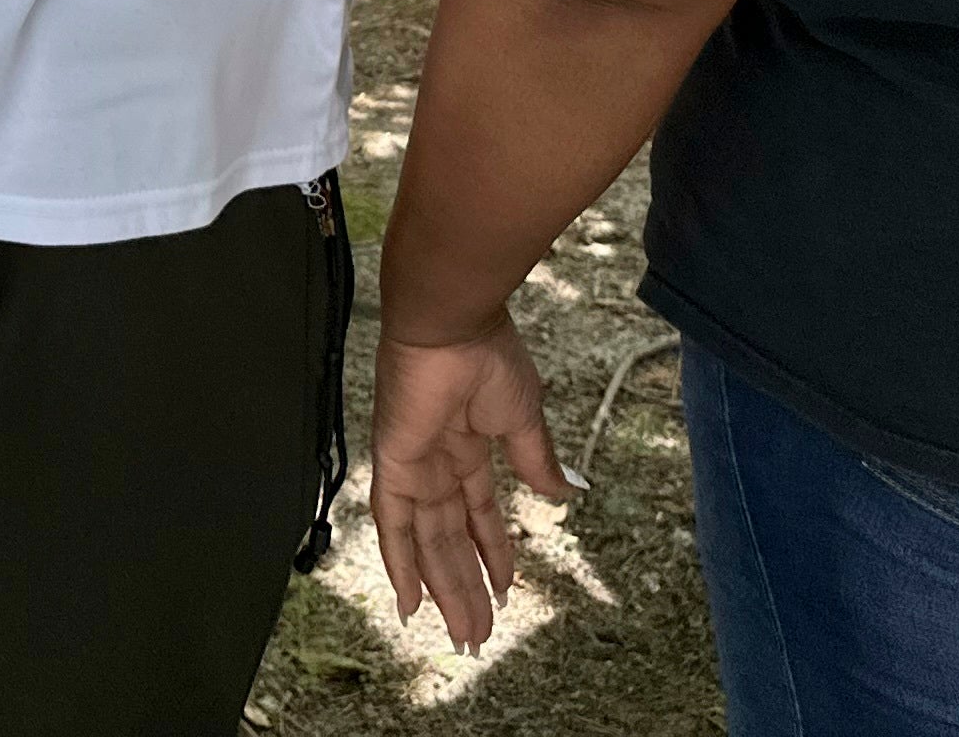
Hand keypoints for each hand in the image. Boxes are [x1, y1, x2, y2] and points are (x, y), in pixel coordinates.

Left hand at [370, 319, 574, 650]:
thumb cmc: (489, 356)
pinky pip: (393, 525)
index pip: (478, 513)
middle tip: (480, 633)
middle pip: (452, 539)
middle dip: (468, 586)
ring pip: (428, 544)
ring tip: (464, 633)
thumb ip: (535, 460)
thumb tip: (565, 494)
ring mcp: (414, 466)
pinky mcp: (393, 465)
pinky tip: (410, 604)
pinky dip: (399, 565)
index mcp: (469, 446)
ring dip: (446, 589)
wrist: (452, 324)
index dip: (492, 552)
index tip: (506, 590)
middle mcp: (438, 463)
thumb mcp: (523, 418)